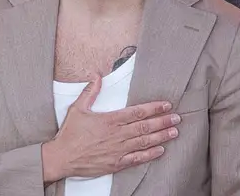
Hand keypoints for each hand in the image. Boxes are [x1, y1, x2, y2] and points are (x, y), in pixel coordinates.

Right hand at [41, 77, 179, 182]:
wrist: (62, 157)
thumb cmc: (70, 134)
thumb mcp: (78, 108)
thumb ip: (90, 92)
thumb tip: (96, 76)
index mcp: (110, 120)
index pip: (137, 112)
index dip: (154, 108)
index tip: (166, 105)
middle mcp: (117, 135)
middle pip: (145, 126)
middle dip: (163, 121)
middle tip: (177, 118)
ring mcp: (118, 150)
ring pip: (145, 141)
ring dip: (161, 136)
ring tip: (174, 132)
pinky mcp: (116, 163)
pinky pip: (137, 159)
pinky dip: (150, 154)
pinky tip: (160, 150)